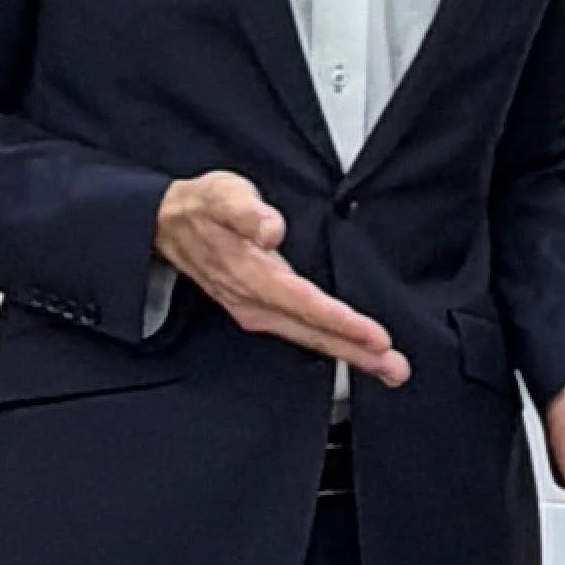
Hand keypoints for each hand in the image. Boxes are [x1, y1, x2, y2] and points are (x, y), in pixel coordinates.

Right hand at [154, 170, 408, 382]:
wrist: (168, 224)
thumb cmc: (203, 206)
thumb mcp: (222, 195)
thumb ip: (245, 211)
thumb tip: (269, 229)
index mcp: (250, 275)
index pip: (304, 304)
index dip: (341, 322)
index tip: (375, 336)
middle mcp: (254, 301)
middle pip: (312, 332)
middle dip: (355, 352)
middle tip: (395, 369)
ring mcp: (255, 310)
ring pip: (308, 337)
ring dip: (348, 353)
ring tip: (386, 367)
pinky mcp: (259, 310)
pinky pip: (301, 332)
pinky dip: (330, 343)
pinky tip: (351, 350)